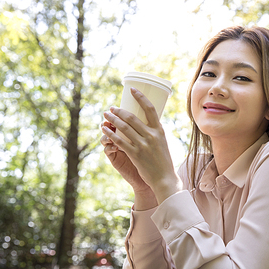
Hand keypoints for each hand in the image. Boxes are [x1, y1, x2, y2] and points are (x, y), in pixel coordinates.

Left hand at [102, 87, 180, 202]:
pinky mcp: (135, 154)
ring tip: (106, 116)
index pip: (150, 108)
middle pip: (132, 117)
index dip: (140, 97)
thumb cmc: (163, 161)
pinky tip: (105, 130)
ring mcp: (143, 145)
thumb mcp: (162, 143)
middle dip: (119, 111)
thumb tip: (144, 123)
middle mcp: (151, 135)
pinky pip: (119, 140)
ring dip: (112, 120)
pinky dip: (110, 134)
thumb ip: (153, 133)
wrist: (164, 178)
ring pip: (124, 127)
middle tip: (111, 108)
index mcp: (159, 130)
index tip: (132, 90)